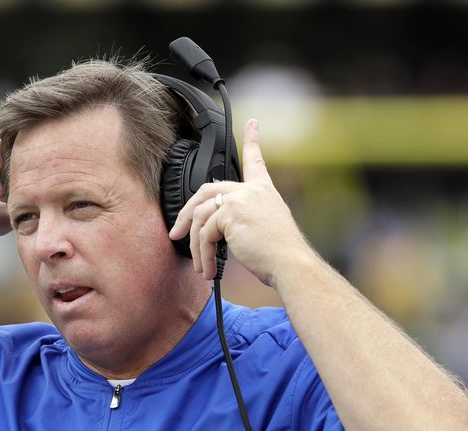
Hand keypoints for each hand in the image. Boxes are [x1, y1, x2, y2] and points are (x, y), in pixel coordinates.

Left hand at [169, 119, 312, 286]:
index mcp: (263, 191)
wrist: (290, 263)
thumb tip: (217, 229)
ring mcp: (240, 199)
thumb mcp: (264, 228)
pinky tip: (208, 270)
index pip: (255, 160)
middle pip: (206, 190)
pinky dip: (203, 255)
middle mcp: (252, 190)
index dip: (252, 139)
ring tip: (200, 266)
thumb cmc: (280, 254)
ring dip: (195, 246)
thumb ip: (243, 219)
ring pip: (201, 217)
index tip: (252, 123)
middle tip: (177, 232)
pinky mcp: (230, 213)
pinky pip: (205, 234)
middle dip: (186, 213)